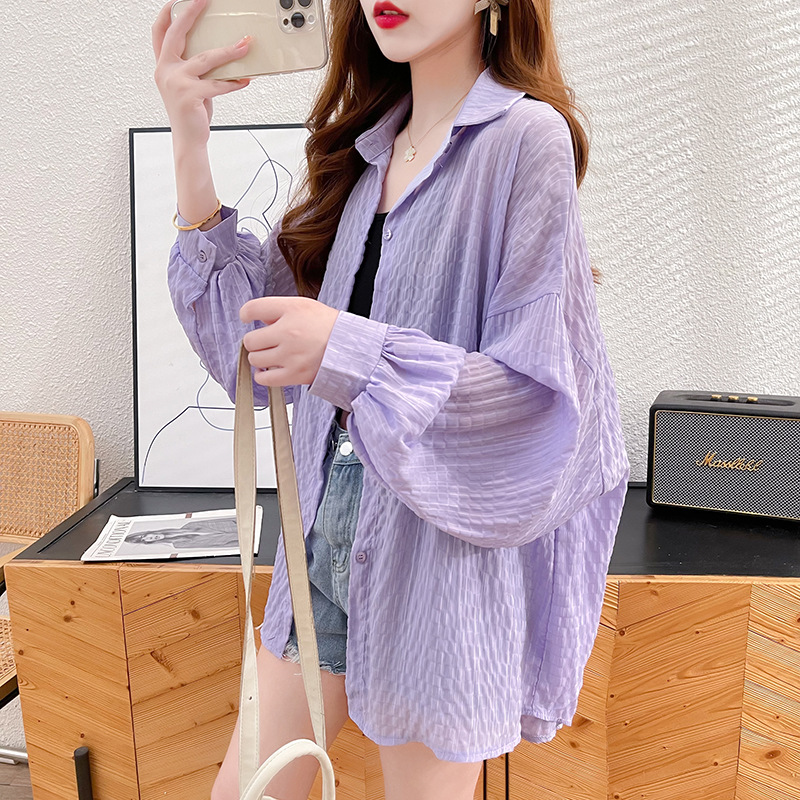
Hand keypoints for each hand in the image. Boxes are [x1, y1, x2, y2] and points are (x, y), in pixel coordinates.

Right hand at [152, 0, 251, 146]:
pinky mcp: (190, 96)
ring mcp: (176, 82)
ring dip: (229, 51)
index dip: (168, 13)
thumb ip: (196, 66)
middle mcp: (165, 70)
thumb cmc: (191, 112)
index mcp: (163, 65)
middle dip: (191, 13)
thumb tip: (222, 51)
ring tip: (245, 46)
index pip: (160, 32)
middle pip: (177, 34)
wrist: (188, 139)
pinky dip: (233, 82)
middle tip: (205, 0)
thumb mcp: (189, 84)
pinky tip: (245, 79)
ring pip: (206, 59)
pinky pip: (217, 84)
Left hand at [239, 297, 340, 385]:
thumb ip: (279, 309)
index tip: (248, 318)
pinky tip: (270, 369)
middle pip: (250, 339)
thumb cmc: (328, 327)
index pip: (252, 309)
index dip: (246, 314)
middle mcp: (288, 332)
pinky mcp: (294, 375)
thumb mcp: (304, 306)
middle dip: (255, 340)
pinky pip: (263, 379)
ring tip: (271, 355)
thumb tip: (259, 318)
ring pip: (255, 359)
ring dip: (259, 358)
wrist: (349, 347)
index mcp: (291, 310)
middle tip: (266, 341)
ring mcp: (290, 355)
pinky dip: (263, 375)